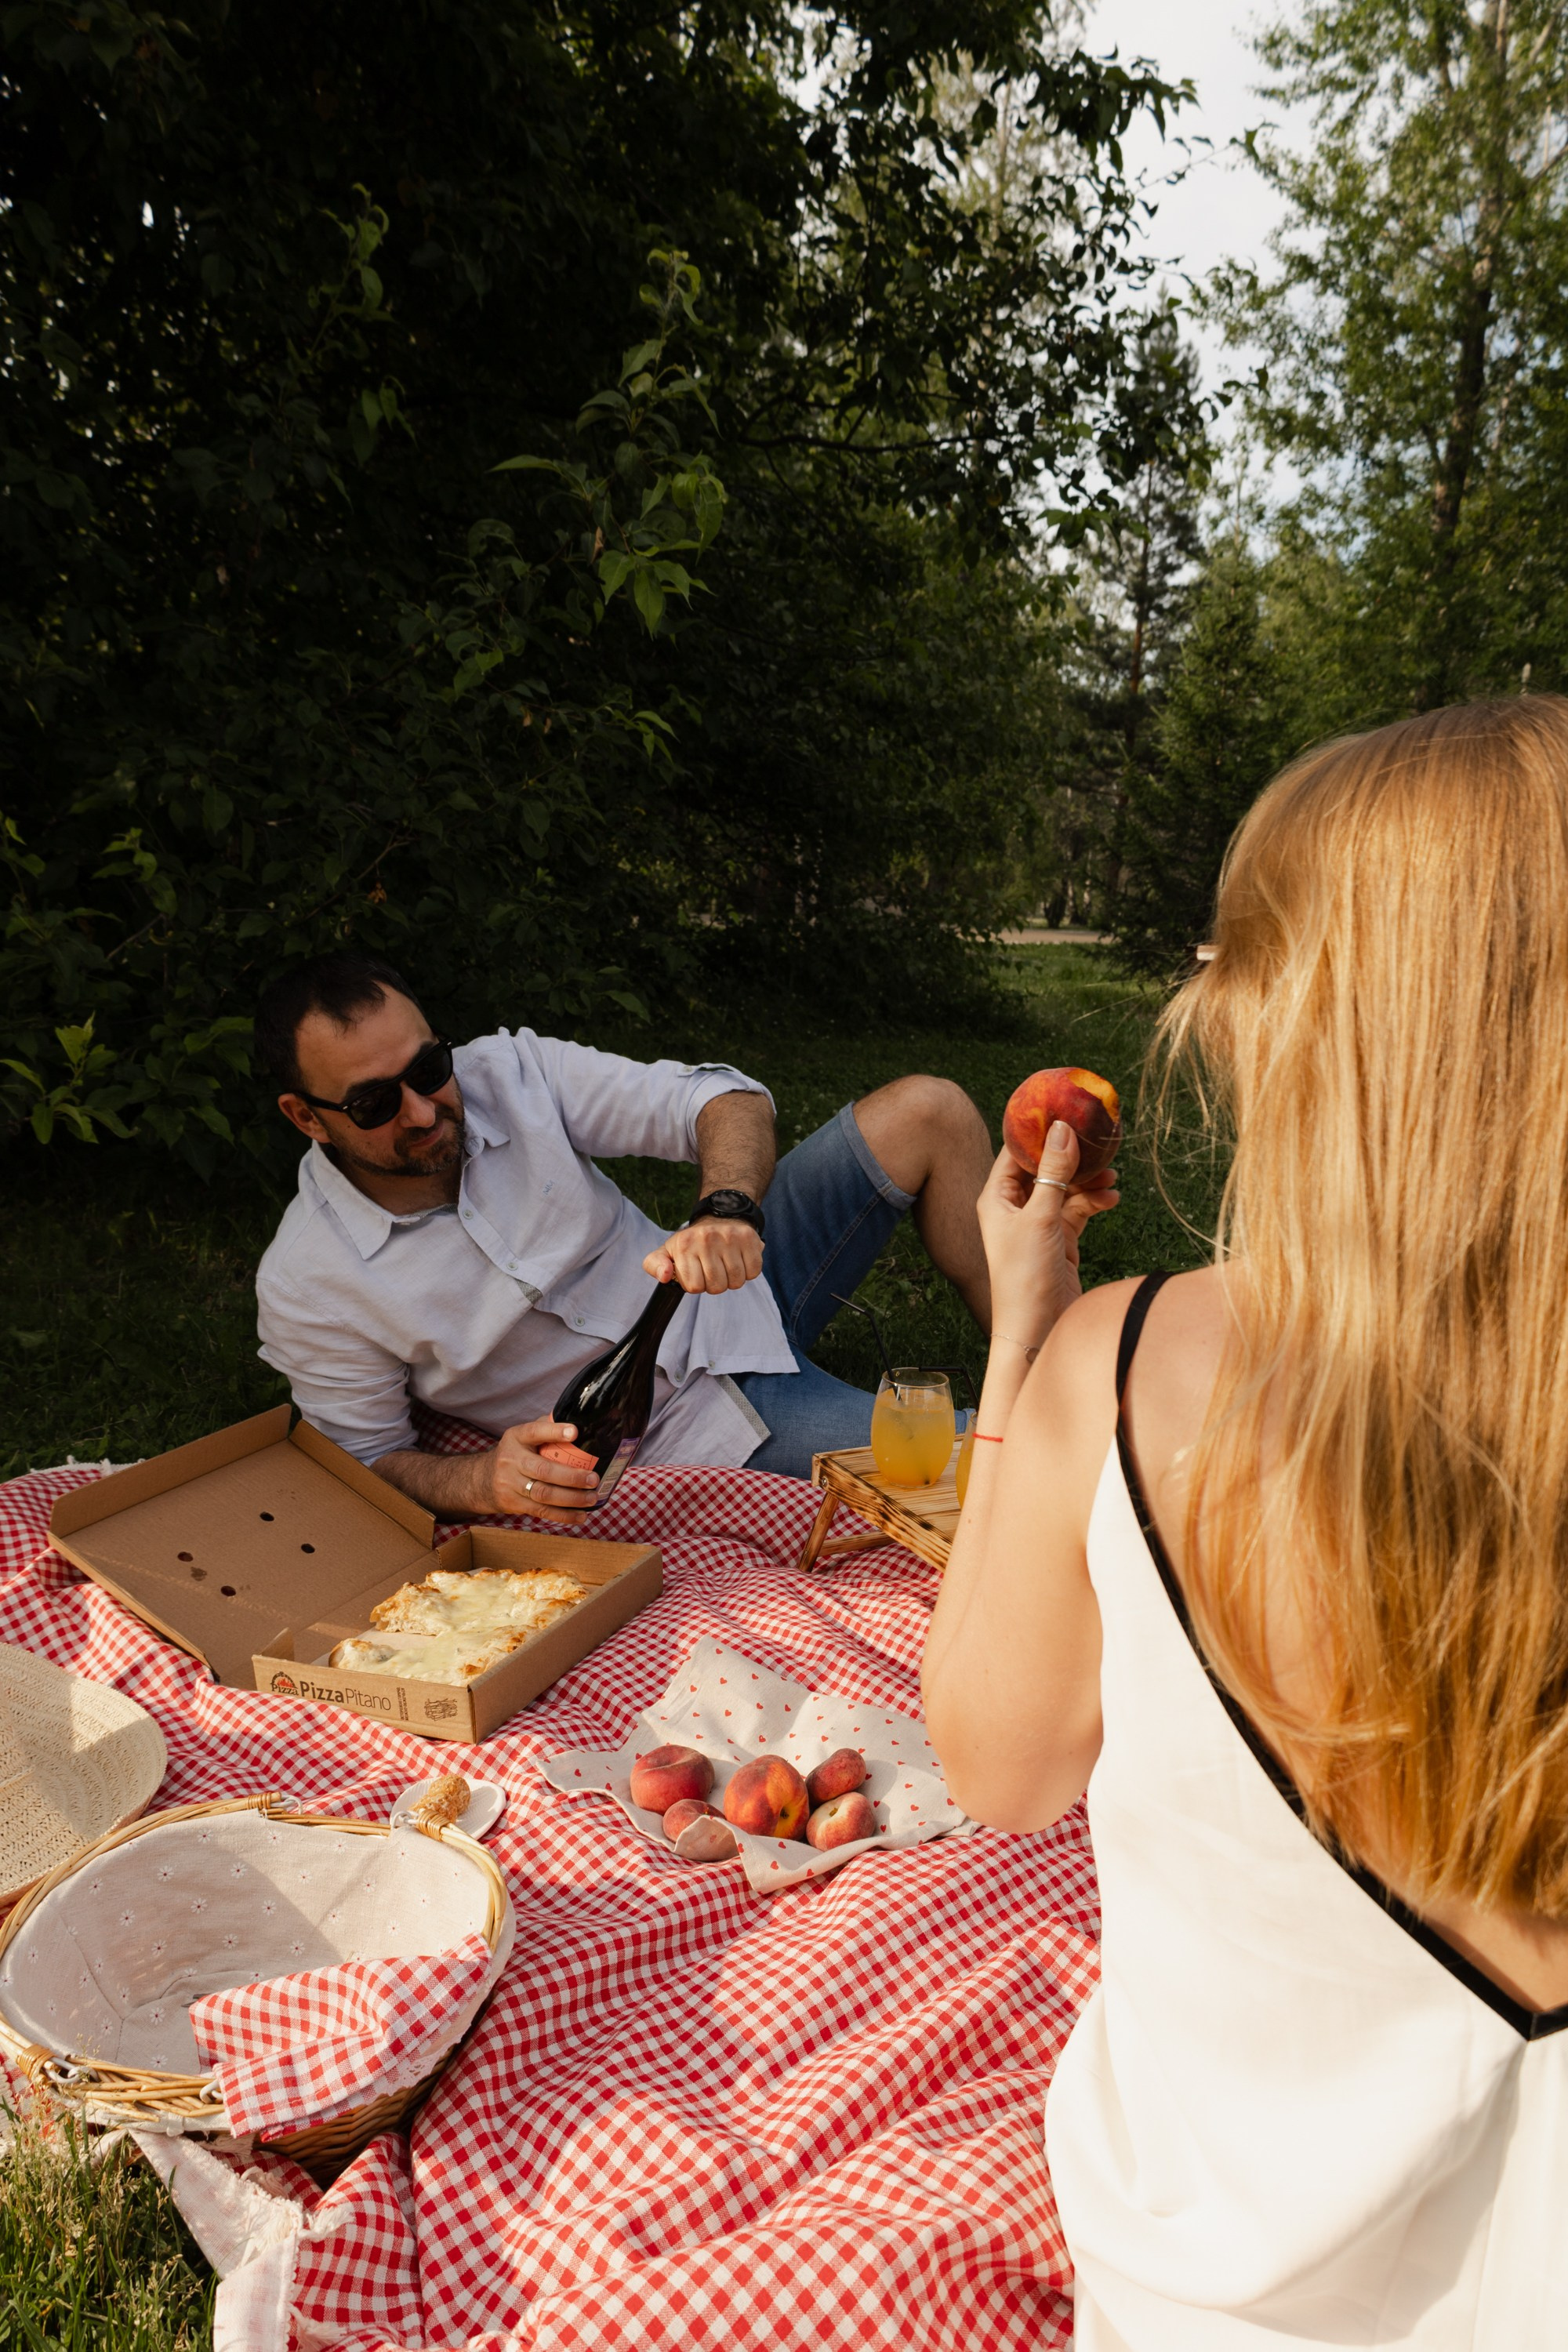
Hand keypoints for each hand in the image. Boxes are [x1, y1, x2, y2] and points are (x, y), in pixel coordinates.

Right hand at [487, 1417, 598, 1524]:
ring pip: (543, 1494)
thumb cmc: (515, 1453)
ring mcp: (510, 1483)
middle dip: (571, 1476)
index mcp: (516, 1437)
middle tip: (593, 1479)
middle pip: (543, 1470)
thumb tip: (579, 1421)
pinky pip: (541, 1511)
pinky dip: (563, 1515)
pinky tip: (580, 1515)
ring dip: (571, 1498)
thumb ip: (545, 1428)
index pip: (535, 1431)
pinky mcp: (513, 1503)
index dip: (554, 1431)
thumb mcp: (523, 1436)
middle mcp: (511, 1459)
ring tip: (591, 1498)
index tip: (575, 1432)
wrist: (482, 1479)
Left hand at [642, 1216, 763, 1292]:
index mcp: (685, 1245)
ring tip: (725, 1266)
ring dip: (732, 1280)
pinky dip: (748, 1272)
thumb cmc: (692, 1242)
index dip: (697, 1285)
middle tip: (712, 1270)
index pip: (695, 1287)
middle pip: (717, 1287)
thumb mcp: (667, 1251)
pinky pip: (753, 1271)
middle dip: (715, 1284)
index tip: (697, 1273)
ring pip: (736, 1281)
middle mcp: (707, 1239)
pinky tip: (739, 1261)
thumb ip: (654, 1265)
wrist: (720, 1216)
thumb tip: (665, 1276)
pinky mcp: (749, 1238)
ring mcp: (730, 1237)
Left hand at [979, 1123, 1119, 1350]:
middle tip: (1099, 1140)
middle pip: (1043, 1167)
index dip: (1037, 1130)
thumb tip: (1061, 1128)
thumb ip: (1053, 1172)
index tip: (1065, 1109)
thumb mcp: (1040, 1218)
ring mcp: (1038, 1224)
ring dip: (1087, 1180)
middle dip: (1071, 1155)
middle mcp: (1014, 1208)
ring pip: (1065, 1188)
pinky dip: (1094, 1202)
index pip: (1014, 1152)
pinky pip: (1079, 1210)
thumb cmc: (1026, 1276)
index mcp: (996, 1198)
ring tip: (1111, 1175)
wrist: (1038, 1330)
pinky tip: (1111, 1198)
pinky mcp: (1060, 1240)